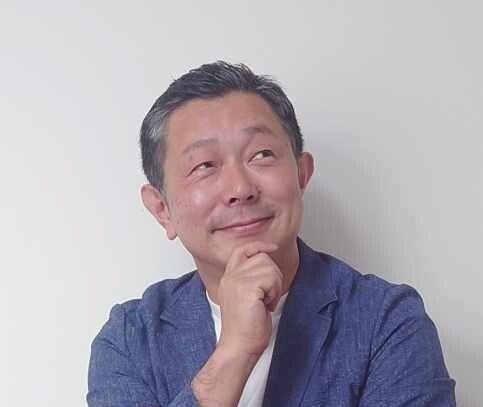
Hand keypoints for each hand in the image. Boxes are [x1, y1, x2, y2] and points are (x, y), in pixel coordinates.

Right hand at [217, 240, 283, 356]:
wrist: (239, 346)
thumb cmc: (246, 327)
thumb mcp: (245, 297)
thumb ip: (251, 279)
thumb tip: (267, 263)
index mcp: (229, 277)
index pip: (242, 250)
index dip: (259, 245)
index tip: (272, 247)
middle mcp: (231, 276)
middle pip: (262, 257)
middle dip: (273, 276)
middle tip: (267, 297)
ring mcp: (237, 280)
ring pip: (269, 267)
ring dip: (274, 286)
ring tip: (265, 302)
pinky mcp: (247, 288)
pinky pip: (271, 278)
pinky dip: (274, 293)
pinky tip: (266, 306)